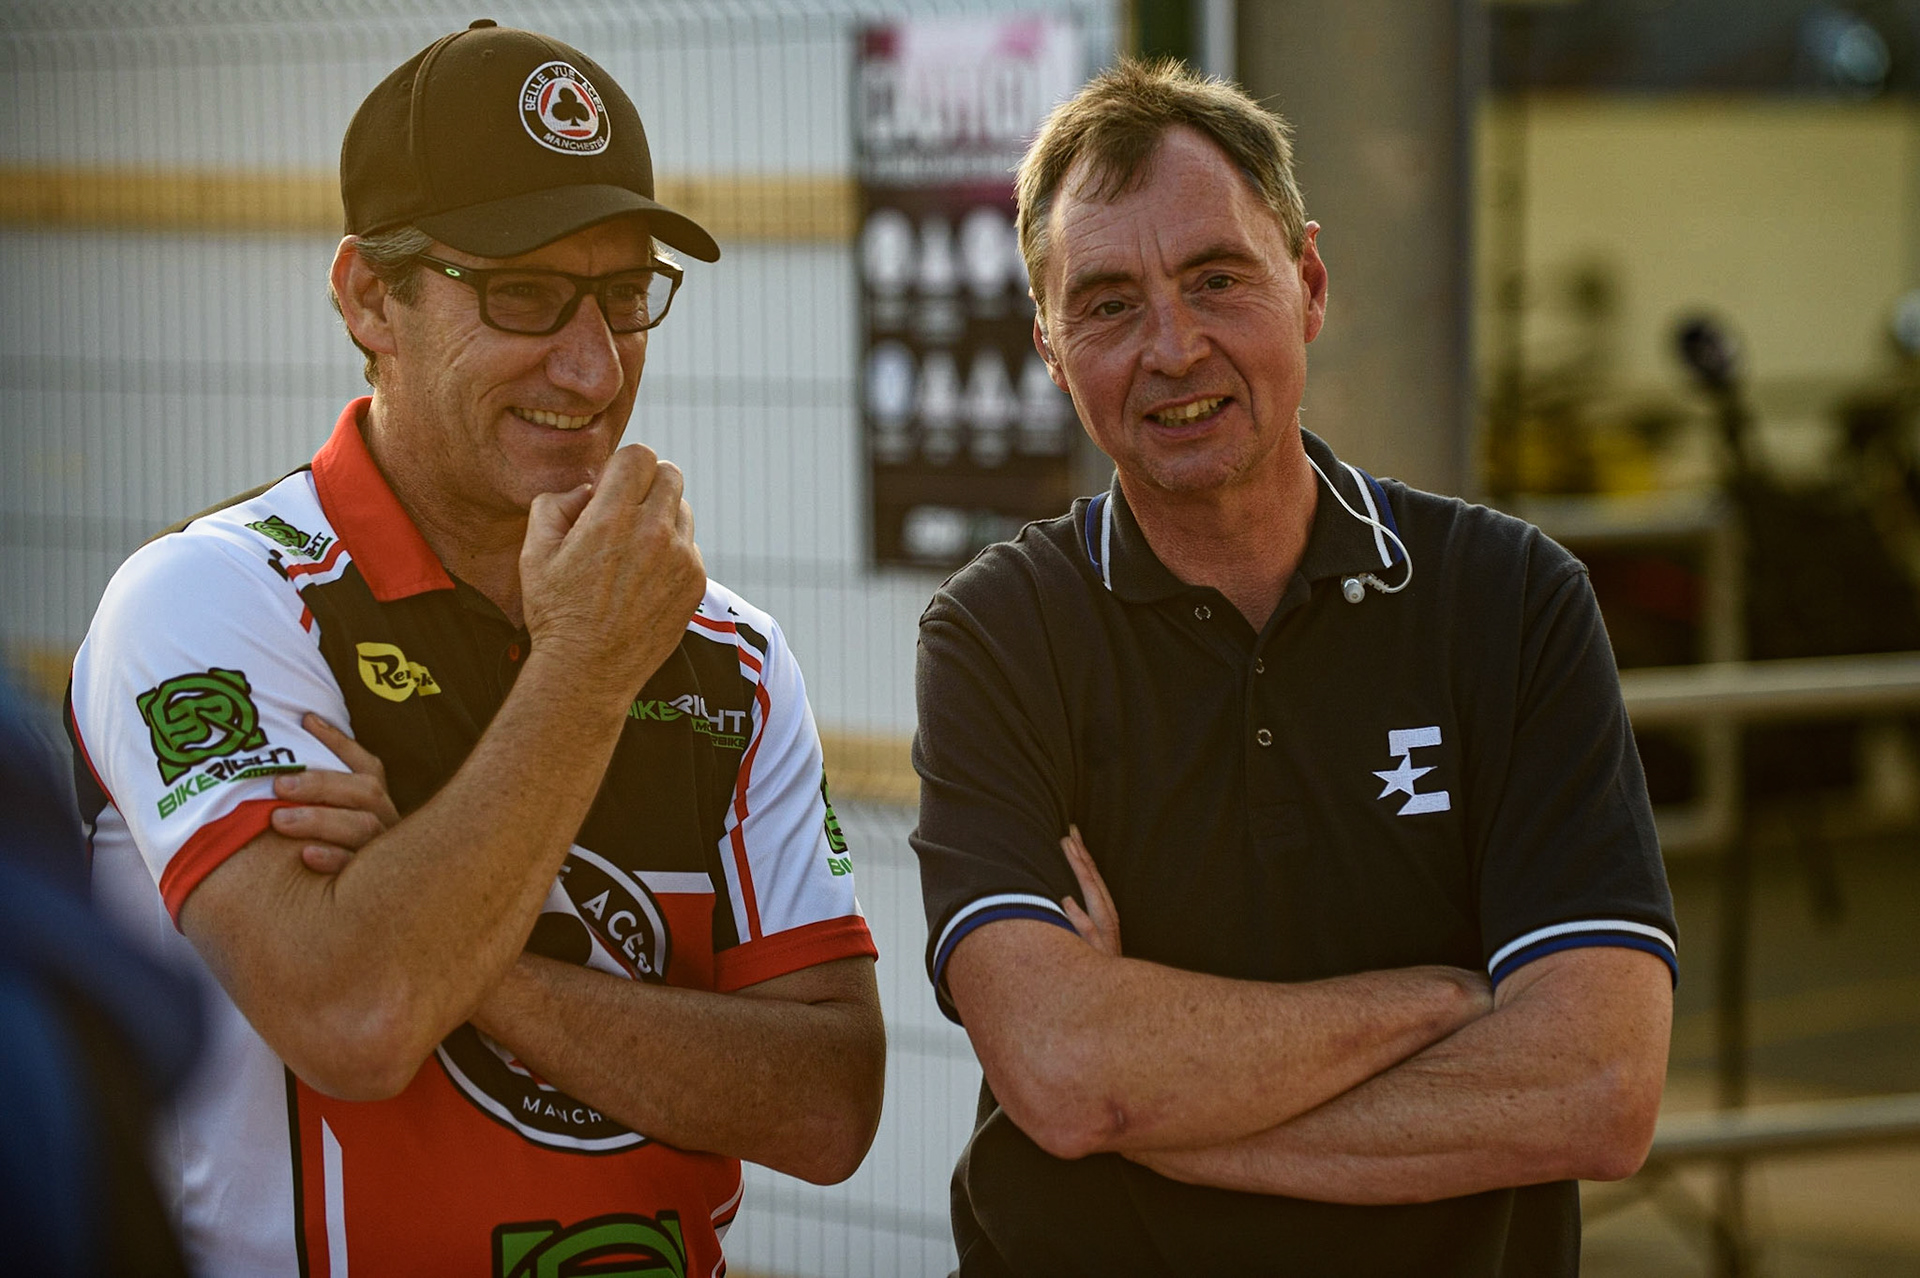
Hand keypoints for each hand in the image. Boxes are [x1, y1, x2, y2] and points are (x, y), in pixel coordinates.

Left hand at [269, 713, 398, 874]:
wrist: (373, 934)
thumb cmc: (337, 866)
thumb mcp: (336, 826)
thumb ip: (320, 802)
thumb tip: (280, 755)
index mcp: (381, 807)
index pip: (367, 766)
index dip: (339, 742)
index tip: (305, 719)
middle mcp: (390, 825)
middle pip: (363, 793)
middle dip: (320, 784)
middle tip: (277, 786)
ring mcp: (389, 857)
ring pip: (362, 826)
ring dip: (320, 818)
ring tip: (278, 820)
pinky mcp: (381, 889)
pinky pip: (358, 869)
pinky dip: (333, 859)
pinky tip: (306, 857)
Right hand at [519, 444, 706, 703]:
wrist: (588, 670)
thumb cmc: (556, 612)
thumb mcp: (534, 551)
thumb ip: (555, 503)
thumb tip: (588, 489)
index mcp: (611, 517)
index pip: (640, 455)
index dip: (623, 467)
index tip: (610, 488)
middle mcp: (653, 532)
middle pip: (669, 474)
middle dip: (647, 483)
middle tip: (626, 510)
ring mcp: (680, 558)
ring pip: (682, 510)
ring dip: (662, 517)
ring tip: (633, 549)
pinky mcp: (695, 582)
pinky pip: (690, 546)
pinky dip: (672, 552)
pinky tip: (645, 578)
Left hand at [1059, 824, 1120, 957]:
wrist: (1112, 1003)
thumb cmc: (1097, 970)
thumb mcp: (1091, 944)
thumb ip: (1080, 921)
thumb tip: (1063, 898)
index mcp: (1106, 918)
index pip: (1093, 882)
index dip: (1083, 858)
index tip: (1071, 835)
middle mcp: (1108, 924)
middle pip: (1095, 884)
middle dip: (1082, 857)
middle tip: (1069, 832)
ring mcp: (1104, 938)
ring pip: (1094, 900)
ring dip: (1082, 874)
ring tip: (1070, 850)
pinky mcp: (1097, 955)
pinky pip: (1087, 934)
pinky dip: (1078, 917)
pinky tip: (1066, 900)